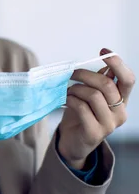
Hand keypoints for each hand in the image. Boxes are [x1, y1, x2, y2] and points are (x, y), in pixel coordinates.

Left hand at [58, 49, 134, 169]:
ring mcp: (109, 124)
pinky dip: (71, 100)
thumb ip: (99, 82)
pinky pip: (82, 108)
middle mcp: (120, 112)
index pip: (128, 79)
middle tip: (72, 74)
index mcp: (122, 101)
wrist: (72, 142)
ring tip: (67, 91)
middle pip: (107, 85)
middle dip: (85, 74)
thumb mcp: (90, 95)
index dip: (118, 63)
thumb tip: (105, 65)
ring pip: (93, 95)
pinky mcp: (95, 133)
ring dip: (75, 89)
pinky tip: (66, 100)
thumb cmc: (80, 114)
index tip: (103, 51)